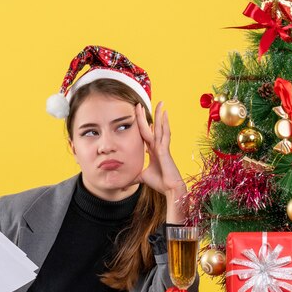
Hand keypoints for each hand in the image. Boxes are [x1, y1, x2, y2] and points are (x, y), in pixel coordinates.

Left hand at [134, 102, 186, 222]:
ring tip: (160, 103)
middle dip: (146, 115)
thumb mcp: (141, 177)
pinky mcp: (165, 150)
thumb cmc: (159, 182)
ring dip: (159, 115)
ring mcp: (163, 147)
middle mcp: (158, 146)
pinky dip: (165, 124)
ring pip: (160, 127)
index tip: (137, 114)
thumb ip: (133, 177)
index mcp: (153, 150)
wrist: (170, 189)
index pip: (145, 133)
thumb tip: (122, 183)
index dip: (141, 123)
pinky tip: (165, 114)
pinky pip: (165, 134)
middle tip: (140, 104)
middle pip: (152, 127)